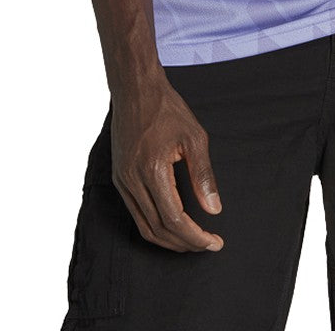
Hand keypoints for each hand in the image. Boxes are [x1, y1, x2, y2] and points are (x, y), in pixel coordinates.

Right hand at [110, 83, 224, 252]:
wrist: (136, 90)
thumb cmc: (166, 109)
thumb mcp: (194, 137)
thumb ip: (204, 176)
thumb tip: (214, 209)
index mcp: (152, 170)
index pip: (175, 219)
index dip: (196, 237)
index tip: (214, 241)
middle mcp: (132, 180)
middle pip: (158, 229)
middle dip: (185, 243)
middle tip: (207, 244)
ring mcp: (122, 181)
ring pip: (144, 226)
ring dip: (169, 240)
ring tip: (192, 240)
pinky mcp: (119, 178)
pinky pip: (135, 213)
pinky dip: (155, 226)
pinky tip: (172, 225)